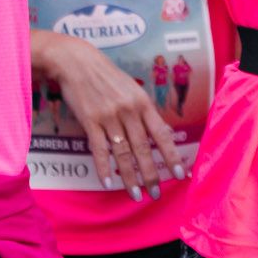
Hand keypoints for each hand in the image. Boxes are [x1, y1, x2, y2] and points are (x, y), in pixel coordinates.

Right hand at [37, 33, 183, 202]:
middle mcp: (129, 111)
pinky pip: (99, 149)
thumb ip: (144, 112)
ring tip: (135, 194)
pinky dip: (104, 168)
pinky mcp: (90, 121)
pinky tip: (108, 183)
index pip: (162, 134)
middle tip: (156, 193)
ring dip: (129, 177)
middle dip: (151, 174)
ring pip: (123, 153)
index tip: (180, 174)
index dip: (171, 156)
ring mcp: (109, 117)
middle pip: (143, 148)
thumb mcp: (132, 89)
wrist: (78, 62)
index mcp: (143, 103)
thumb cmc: (108, 76)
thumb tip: (161, 134)